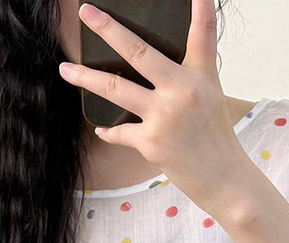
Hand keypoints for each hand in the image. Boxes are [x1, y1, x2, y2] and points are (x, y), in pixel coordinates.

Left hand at [58, 0, 249, 210]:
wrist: (224, 179)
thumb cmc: (216, 139)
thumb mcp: (211, 97)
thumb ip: (188, 75)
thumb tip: (159, 65)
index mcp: (200, 76)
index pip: (203, 32)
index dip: (201, 6)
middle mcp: (182, 90)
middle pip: (138, 51)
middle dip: (108, 29)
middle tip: (86, 12)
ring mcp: (165, 116)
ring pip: (115, 88)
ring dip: (85, 78)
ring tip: (65, 70)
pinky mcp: (152, 142)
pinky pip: (120, 132)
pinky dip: (109, 132)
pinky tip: (101, 130)